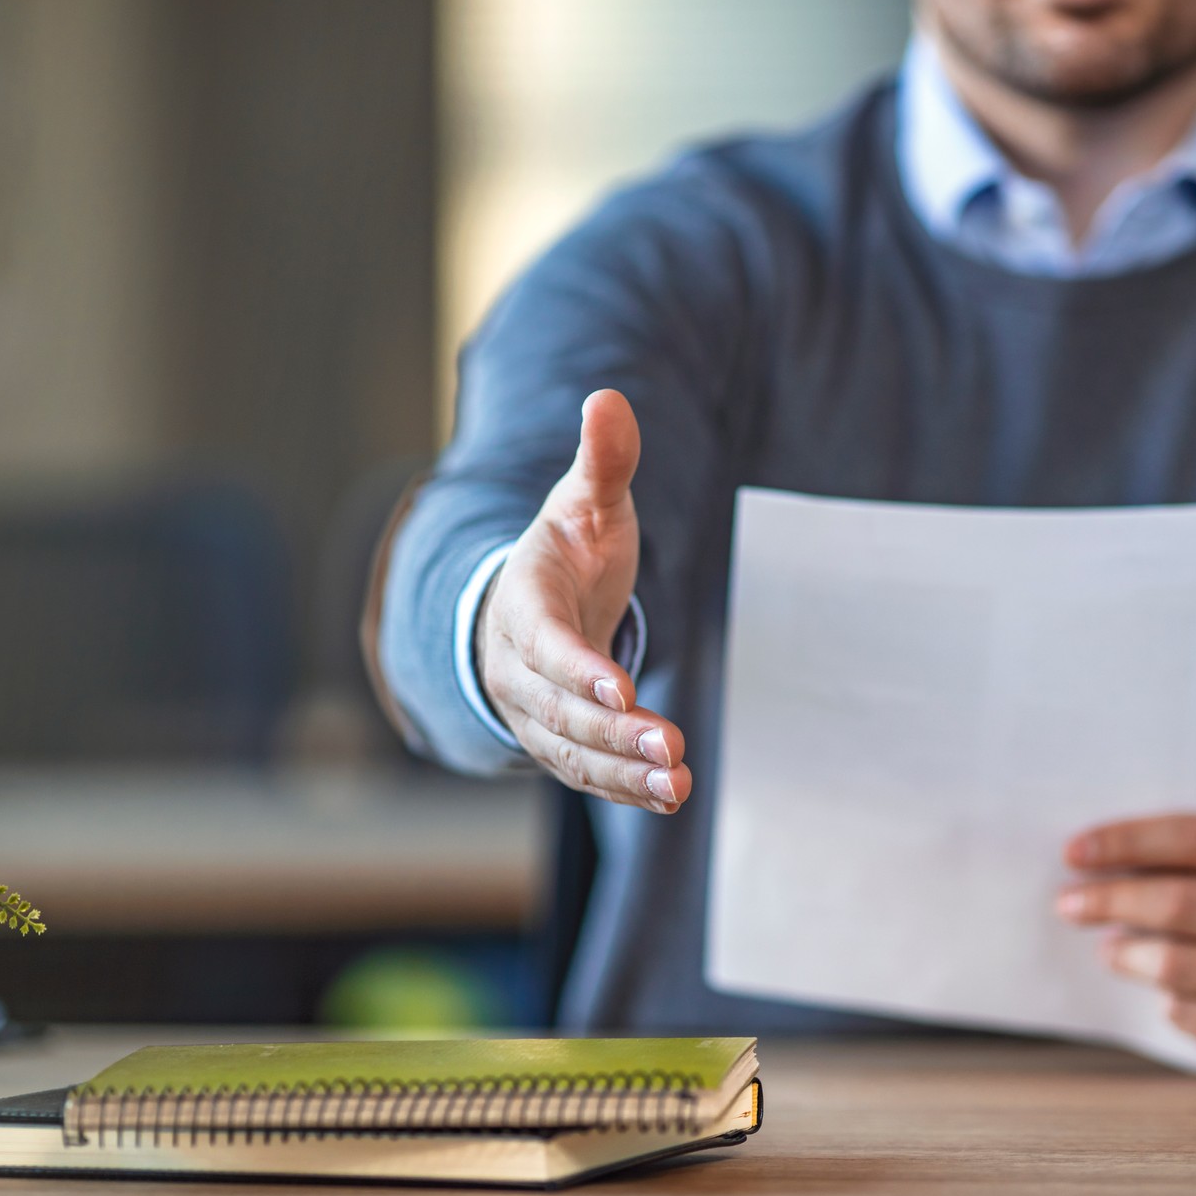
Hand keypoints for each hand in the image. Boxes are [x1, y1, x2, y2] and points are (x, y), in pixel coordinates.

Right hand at [476, 389, 691, 811]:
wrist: (530, 603)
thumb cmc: (568, 550)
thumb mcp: (586, 502)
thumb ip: (603, 461)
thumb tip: (608, 398)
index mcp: (522, 602)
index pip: (544, 643)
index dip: (577, 668)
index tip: (620, 689)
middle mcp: (517, 667)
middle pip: (560, 709)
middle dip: (615, 732)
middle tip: (672, 748)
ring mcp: (533, 710)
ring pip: (572, 751)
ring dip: (623, 773)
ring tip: (678, 787)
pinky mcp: (557, 741)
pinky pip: (585, 772)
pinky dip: (624, 788)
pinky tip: (671, 797)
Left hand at [1057, 815, 1195, 1079]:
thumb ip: (1188, 861)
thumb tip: (1093, 856)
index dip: (1130, 840)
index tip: (1074, 851)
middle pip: (1183, 901)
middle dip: (1112, 899)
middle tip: (1068, 903)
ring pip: (1177, 963)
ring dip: (1124, 953)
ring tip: (1107, 948)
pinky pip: (1185, 1013)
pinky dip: (1157, 998)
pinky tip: (1152, 990)